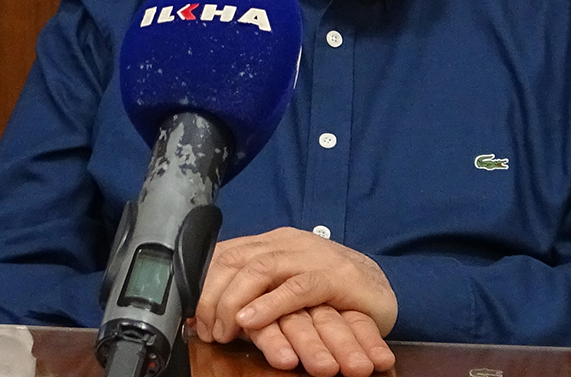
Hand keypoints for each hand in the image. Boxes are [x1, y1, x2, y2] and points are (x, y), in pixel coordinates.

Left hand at [193, 228, 396, 375]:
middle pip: (236, 259)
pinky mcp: (337, 276)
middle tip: (204, 328)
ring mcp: (314, 255)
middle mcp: (289, 242)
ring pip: (261, 268)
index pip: (225, 253)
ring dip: (234, 301)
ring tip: (222, 328)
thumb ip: (252, 294)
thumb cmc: (327, 294)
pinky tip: (250, 320)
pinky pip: (297, 287)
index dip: (202, 283)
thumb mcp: (282, 289)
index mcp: (273, 242)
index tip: (190, 314)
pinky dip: (270, 304)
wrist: (381, 289)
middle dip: (212, 295)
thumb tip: (206, 316)